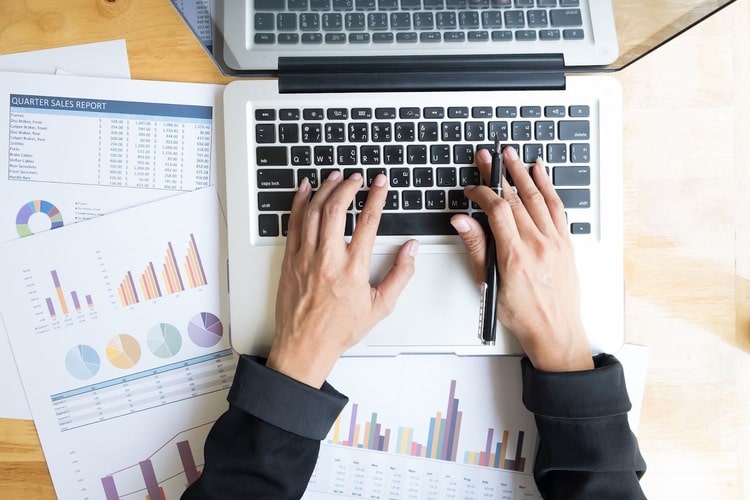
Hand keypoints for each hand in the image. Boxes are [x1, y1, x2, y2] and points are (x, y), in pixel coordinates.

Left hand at [267, 171, 418, 386]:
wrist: (305, 346)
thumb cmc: (339, 329)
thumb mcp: (380, 306)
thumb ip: (400, 275)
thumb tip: (411, 249)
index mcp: (352, 268)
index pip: (367, 221)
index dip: (376, 197)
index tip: (380, 183)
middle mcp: (327, 259)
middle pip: (336, 209)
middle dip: (348, 186)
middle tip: (356, 177)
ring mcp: (305, 258)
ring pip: (313, 212)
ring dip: (324, 190)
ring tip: (334, 177)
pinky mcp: (289, 261)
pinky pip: (293, 224)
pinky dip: (299, 203)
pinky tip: (305, 190)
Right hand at [450, 147, 592, 371]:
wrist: (555, 332)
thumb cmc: (523, 315)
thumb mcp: (489, 284)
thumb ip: (476, 248)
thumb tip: (462, 222)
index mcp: (515, 256)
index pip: (497, 210)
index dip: (482, 193)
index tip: (472, 188)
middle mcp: (539, 245)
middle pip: (517, 198)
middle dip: (499, 174)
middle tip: (487, 157)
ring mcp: (556, 242)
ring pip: (538, 198)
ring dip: (523, 174)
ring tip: (512, 156)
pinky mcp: (567, 244)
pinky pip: (557, 208)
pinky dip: (548, 187)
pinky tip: (540, 173)